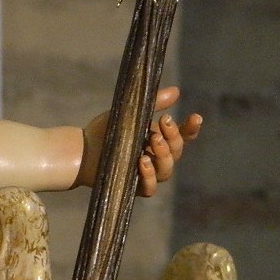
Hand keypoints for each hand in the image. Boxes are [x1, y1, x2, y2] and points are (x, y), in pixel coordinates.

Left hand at [77, 86, 201, 196]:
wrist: (83, 148)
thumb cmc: (108, 130)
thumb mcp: (130, 112)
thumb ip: (153, 103)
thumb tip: (176, 91)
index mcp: (159, 140)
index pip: (182, 136)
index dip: (191, 129)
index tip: (195, 117)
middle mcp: (157, 158)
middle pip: (176, 152)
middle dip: (173, 137)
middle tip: (164, 122)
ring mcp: (147, 174)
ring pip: (166, 170)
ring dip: (163, 155)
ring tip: (153, 140)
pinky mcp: (134, 187)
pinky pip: (149, 188)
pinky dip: (148, 176)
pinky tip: (142, 162)